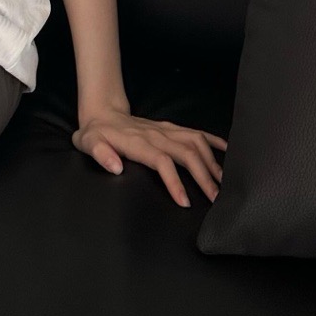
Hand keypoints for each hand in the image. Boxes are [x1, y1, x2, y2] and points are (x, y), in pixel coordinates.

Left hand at [72, 110, 226, 206]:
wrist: (102, 112)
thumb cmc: (95, 134)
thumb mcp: (87, 143)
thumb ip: (100, 154)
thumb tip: (115, 167)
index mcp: (138, 142)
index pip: (162, 161)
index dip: (175, 182)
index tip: (185, 203)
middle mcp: (156, 134)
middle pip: (187, 153)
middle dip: (204, 176)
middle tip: (216, 199)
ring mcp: (166, 130)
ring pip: (196, 142)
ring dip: (212, 161)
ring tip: (224, 182)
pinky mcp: (170, 128)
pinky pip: (196, 132)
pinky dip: (213, 140)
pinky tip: (227, 150)